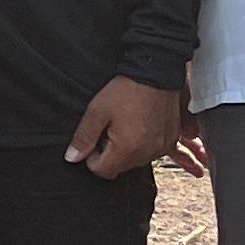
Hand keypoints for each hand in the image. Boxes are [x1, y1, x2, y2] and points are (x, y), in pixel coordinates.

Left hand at [65, 76, 190, 178]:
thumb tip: (72, 157)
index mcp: (128, 149)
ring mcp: (162, 147)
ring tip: (126, 124)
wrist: (156, 73)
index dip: (92, 157)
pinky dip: (144, 143)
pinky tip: (140, 124)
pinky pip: (152, 151)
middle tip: (110, 128)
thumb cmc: (127, 89)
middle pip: (120, 167)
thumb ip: (83, 137)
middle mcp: (148, 153)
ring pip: (136, 160)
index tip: (94, 140)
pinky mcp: (171, 140)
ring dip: (128, 149)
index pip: (102, 171)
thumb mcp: (97, 110)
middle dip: (110, 153)